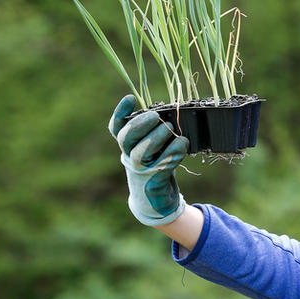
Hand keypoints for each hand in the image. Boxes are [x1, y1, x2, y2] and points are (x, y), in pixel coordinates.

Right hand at [108, 95, 188, 225]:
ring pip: (141, 152)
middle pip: (126, 137)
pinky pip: (162, 164)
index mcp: (128, 146)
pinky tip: (183, 142)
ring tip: (170, 128)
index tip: (130, 98)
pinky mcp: (155, 181)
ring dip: (157, 137)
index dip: (120, 112)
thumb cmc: (155, 166)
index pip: (116, 128)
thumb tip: (169, 112)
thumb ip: (154, 132)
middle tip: (156, 116)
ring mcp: (141, 170)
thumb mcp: (151, 148)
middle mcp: (130, 157)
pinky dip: (174, 151)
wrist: (154, 199)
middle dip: (140, 123)